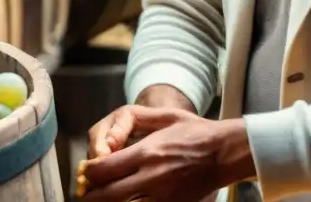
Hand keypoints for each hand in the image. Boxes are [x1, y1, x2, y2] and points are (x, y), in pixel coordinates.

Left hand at [80, 114, 244, 201]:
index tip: (87, 172)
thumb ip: (136, 120)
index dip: (89, 173)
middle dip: (90, 195)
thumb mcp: (165, 117)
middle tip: (85, 192)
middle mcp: (151, 177)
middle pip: (106, 195)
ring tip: (102, 197)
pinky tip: (127, 200)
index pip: (103, 170)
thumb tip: (109, 137)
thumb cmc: (195, 132)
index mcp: (147, 152)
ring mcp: (162, 197)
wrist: (225, 153)